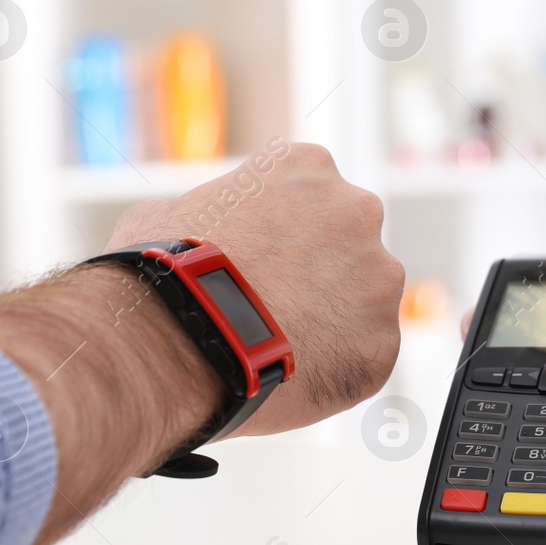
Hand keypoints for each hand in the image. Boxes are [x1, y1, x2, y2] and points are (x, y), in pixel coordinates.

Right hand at [108, 141, 403, 436]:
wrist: (183, 337)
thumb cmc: (163, 270)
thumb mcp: (168, 213)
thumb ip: (210, 212)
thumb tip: (200, 228)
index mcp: (308, 167)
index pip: (308, 197)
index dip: (281, 234)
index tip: (260, 262)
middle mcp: (358, 211)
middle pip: (348, 244)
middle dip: (321, 272)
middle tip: (275, 307)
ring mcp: (379, 279)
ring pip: (363, 303)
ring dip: (332, 321)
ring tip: (277, 348)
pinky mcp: (382, 342)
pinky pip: (363, 356)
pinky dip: (335, 368)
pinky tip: (291, 377)